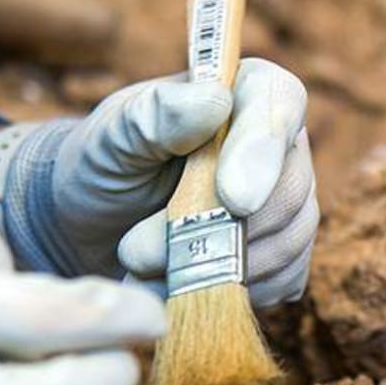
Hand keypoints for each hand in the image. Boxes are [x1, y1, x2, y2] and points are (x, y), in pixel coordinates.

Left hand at [0, 58, 318, 306]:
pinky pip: (282, 279)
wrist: (96, 227)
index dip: (264, 151)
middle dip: (218, 230)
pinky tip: (180, 287)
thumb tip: (214, 101)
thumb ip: (156, 115)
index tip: (234, 200)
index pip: (279, 104)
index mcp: (244, 91)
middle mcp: (280, 144)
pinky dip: (230, 293)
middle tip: (136, 250)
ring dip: (215, 267)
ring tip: (142, 270)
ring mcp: (289, 202)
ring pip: (288, 241)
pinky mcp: (285, 255)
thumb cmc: (103, 167)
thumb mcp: (112, 138)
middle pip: (288, 188)